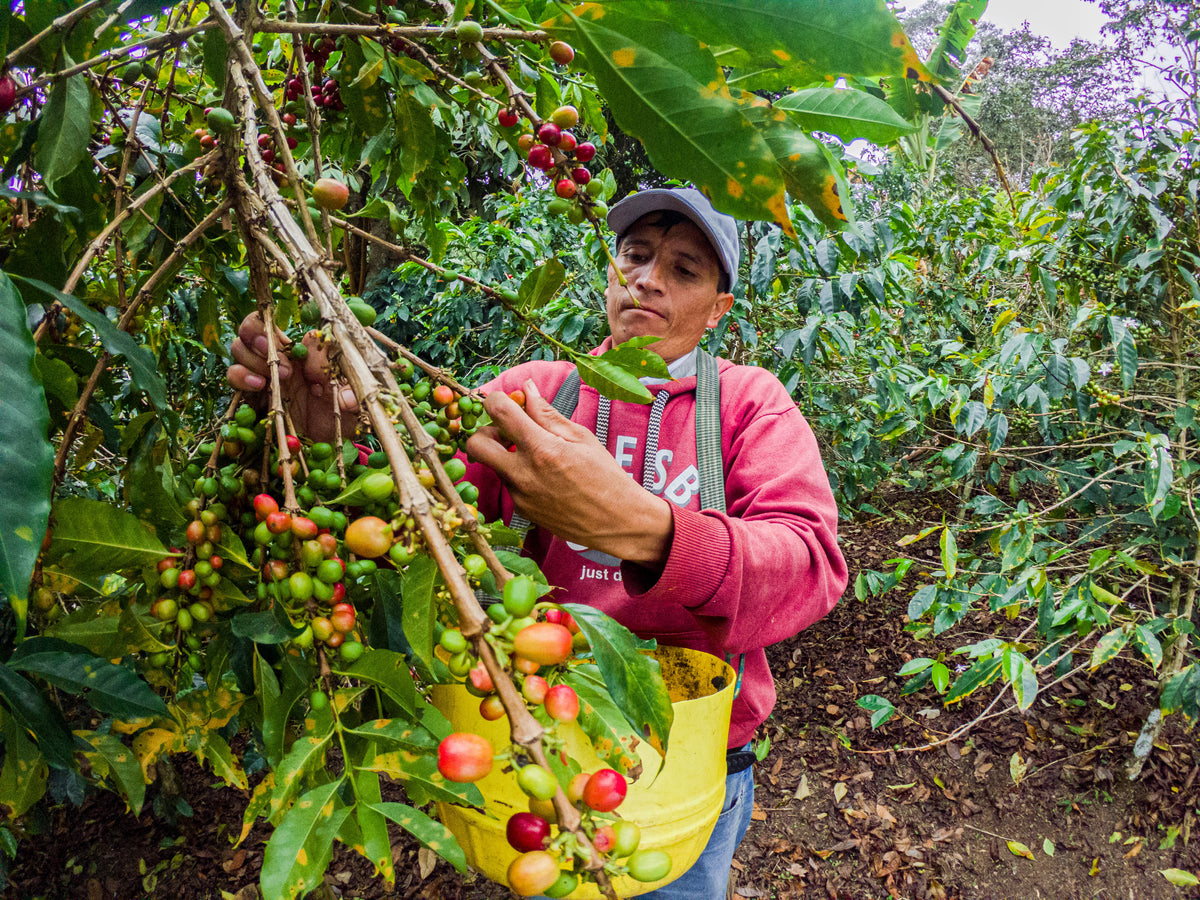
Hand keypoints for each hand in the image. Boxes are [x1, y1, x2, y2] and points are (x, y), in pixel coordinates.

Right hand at [226, 313, 358, 442]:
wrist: (324, 445)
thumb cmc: (342, 419)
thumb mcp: (355, 407)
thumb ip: (353, 397)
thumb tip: (345, 398)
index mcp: (309, 351)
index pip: (295, 326)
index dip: (295, 340)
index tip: (302, 365)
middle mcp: (284, 355)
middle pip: (255, 325)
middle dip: (258, 335)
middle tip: (276, 361)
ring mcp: (265, 372)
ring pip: (240, 346)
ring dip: (251, 357)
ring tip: (269, 380)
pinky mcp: (252, 393)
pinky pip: (234, 374)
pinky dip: (240, 376)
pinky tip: (258, 386)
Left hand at [465, 379, 672, 567]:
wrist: (616, 522)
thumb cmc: (605, 476)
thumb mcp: (581, 438)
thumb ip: (547, 414)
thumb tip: (527, 390)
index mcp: (541, 448)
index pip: (498, 412)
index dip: (498, 400)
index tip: (508, 401)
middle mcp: (523, 473)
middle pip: (476, 444)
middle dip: (486, 430)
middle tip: (509, 431)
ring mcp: (519, 495)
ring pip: (493, 465)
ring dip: (505, 454)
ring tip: (537, 455)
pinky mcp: (521, 510)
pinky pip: (508, 484)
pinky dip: (519, 474)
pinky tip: (545, 478)